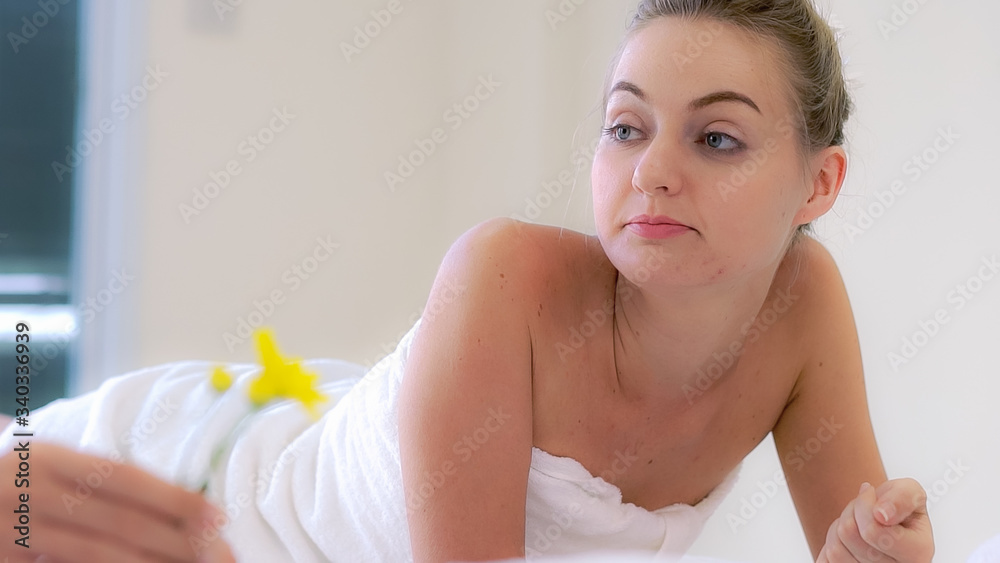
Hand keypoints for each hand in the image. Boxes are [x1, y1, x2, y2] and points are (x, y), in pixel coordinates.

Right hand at [1, 441, 235, 561]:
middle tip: (219, 553)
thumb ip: (100, 483)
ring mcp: (9, 532)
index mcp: (47, 457)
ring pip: (94, 554)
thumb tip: (183, 508)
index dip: (174, 498)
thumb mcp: (51, 469)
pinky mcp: (3, 561)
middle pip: (116, 521)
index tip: (217, 515)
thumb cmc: (19, 485)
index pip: (123, 478)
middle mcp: (27, 492)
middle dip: (176, 540)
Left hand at [817, 478, 933, 561]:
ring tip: (856, 521)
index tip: (870, 492)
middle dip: (851, 511)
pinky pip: (827, 561)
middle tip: (862, 507)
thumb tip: (882, 514)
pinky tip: (848, 538)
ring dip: (839, 526)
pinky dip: (832, 542)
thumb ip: (902, 498)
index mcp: (918, 553)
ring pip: (835, 550)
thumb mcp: (910, 491)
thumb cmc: (898, 506)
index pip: (872, 531)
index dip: (864, 504)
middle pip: (849, 535)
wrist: (886, 519)